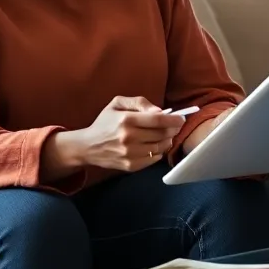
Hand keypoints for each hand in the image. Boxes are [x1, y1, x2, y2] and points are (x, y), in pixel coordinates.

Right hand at [67, 96, 185, 171]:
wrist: (88, 146)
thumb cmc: (105, 122)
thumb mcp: (117, 104)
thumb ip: (140, 103)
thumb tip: (160, 111)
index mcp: (126, 120)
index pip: (158, 120)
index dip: (174, 120)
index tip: (181, 118)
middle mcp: (128, 138)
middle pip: (162, 134)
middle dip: (172, 129)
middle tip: (175, 126)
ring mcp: (129, 154)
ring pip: (160, 147)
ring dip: (167, 141)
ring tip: (165, 135)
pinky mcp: (130, 166)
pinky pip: (154, 159)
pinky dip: (158, 152)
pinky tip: (154, 146)